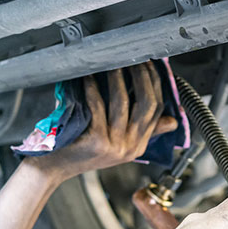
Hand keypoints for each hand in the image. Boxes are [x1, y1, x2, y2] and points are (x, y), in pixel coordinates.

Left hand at [29, 62, 177, 180]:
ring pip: (123, 104)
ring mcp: (115, 145)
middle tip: (135, 60)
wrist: (55, 168)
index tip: (150, 66)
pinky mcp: (97, 141)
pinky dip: (94, 89)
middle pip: (147, 105)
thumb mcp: (119, 144)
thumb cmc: (82, 150)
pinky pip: (98, 108)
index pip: (158, 111)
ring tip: (113, 63)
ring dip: (118, 79)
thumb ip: (142, 131)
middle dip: (142, 78)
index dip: (155, 85)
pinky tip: (89, 78)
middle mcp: (131, 146)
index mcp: (139, 146)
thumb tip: (172, 119)